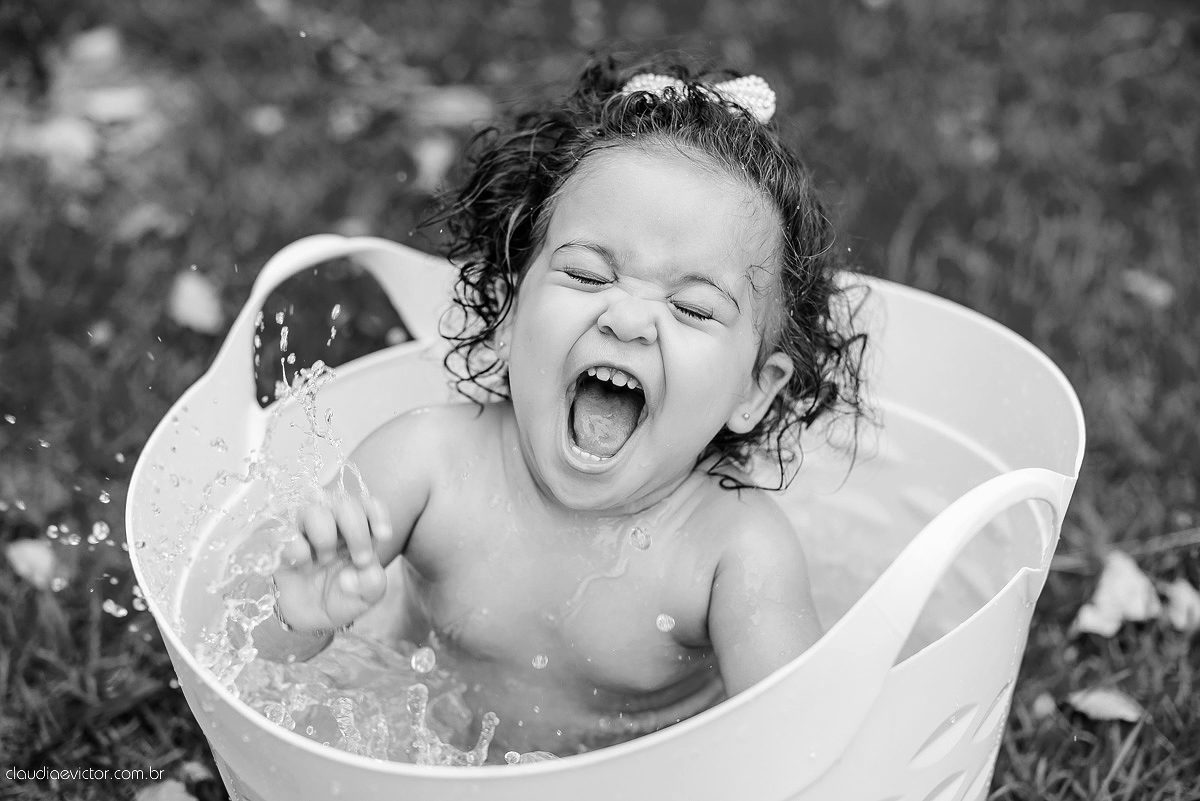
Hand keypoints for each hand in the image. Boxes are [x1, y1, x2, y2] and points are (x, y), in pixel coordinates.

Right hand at [270, 494, 392, 633]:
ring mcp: (306, 533)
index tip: (383, 536)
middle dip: (357, 531)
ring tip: (325, 560)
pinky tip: (303, 566)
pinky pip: (286, 534)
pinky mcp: (282, 545)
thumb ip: (373, 584)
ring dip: (325, 536)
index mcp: (360, 532)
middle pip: (345, 505)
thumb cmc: (342, 598)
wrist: (309, 619)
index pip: (369, 506)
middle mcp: (334, 526)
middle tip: (360, 559)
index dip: (377, 514)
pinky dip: (298, 550)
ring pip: (314, 511)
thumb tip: (354, 574)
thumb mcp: (366, 597)